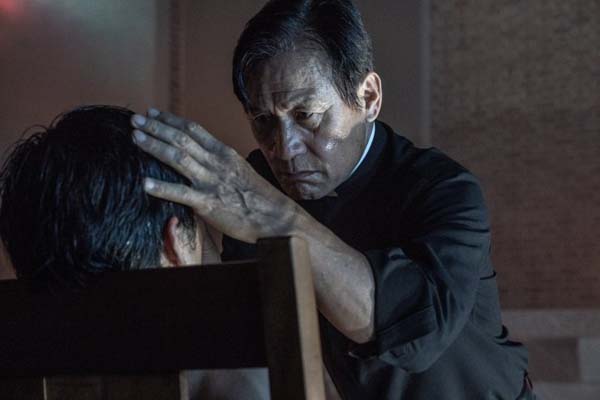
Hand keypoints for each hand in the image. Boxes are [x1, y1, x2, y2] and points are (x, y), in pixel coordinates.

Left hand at [131, 109, 304, 243]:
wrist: (276, 217)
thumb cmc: (259, 197)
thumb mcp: (240, 170)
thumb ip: (220, 163)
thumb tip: (202, 157)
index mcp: (224, 153)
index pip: (193, 130)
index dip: (171, 120)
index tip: (153, 113)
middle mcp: (216, 163)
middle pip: (181, 139)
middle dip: (156, 127)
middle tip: (135, 119)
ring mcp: (211, 182)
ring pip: (178, 158)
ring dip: (154, 146)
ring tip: (135, 138)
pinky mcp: (208, 203)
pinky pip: (181, 193)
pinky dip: (162, 188)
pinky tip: (144, 183)